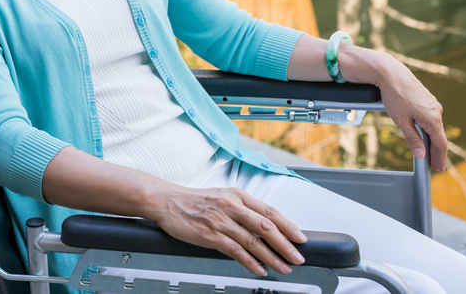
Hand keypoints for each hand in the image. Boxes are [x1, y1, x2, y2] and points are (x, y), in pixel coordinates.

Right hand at [151, 185, 306, 275]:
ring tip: (284, 267)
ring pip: (253, 241)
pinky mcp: (210, 235)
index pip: (269, 211)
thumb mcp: (221, 196)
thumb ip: (241, 208)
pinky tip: (259, 270)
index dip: (287, 225)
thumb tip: (262, 225)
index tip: (300, 238)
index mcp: (237, 195)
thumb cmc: (192, 200)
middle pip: (265, 226)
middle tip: (298, 257)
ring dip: (271, 257)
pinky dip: (250, 262)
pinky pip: (235, 251)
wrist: (165, 201)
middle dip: (285, 244)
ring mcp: (220, 220)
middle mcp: (231, 206)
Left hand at [349, 47, 447, 170]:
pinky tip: (424, 135)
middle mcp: (436, 111)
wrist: (390, 73)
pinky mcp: (428, 99)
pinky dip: (429, 129)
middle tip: (434, 165)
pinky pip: (430, 118)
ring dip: (432, 140)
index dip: (439, 158)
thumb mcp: (401, 121)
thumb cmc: (394, 96)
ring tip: (428, 153)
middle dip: (436, 152)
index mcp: (432, 118)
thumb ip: (413, 139)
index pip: (440, 144)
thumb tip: (422, 154)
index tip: (438, 168)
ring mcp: (433, 104)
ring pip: (435, 127)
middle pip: (439, 136)